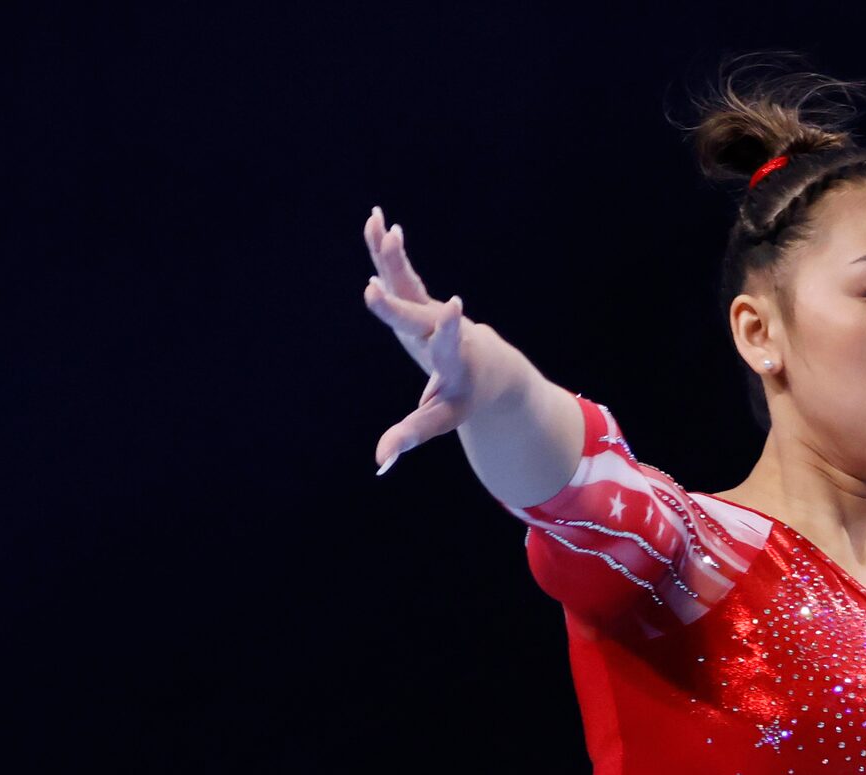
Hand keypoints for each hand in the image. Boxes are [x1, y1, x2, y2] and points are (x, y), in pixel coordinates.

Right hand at [361, 205, 473, 471]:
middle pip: (417, 318)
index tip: (452, 310)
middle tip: (374, 290)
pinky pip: (400, 272)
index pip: (448, 350)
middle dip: (396, 307)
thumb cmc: (463, 398)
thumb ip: (410, 435)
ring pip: (409, 283)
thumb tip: (379, 463)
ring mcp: (430, 311)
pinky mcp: (419, 299)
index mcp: (453, 364)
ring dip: (392, 258)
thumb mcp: (441, 419)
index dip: (449, 332)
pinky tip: (375, 221)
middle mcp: (443, 332)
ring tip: (381, 227)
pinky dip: (385, 250)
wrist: (491, 367)